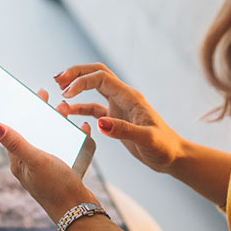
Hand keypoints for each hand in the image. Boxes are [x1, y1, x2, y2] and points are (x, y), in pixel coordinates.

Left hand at [0, 89, 98, 221]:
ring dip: (56, 123)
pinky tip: (82, 130)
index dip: (18, 111)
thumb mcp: (35, 160)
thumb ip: (16, 143)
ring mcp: (46, 169)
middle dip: (39, 114)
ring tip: (65, 111)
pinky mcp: (62, 172)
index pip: (13, 130)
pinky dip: (72, 136)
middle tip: (48, 97)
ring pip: (49, 138)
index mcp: (18, 161)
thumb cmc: (56, 188)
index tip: (27, 95)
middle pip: (32, 132)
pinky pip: (66, 148)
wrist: (79, 213)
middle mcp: (30, 164)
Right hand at [54, 63, 184, 172]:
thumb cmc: (164, 148)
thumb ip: (124, 131)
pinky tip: (68, 112)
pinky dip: (80, 107)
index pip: (101, 78)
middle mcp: (124, 98)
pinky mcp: (116, 119)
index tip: (66, 94)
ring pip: (94, 87)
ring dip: (76, 87)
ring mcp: (119, 107)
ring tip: (58, 93)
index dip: (81, 82)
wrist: (174, 156)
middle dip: (76, 73)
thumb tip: (99, 123)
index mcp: (130, 97)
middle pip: (96, 73)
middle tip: (57, 80)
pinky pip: (94, 107)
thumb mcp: (147, 140)